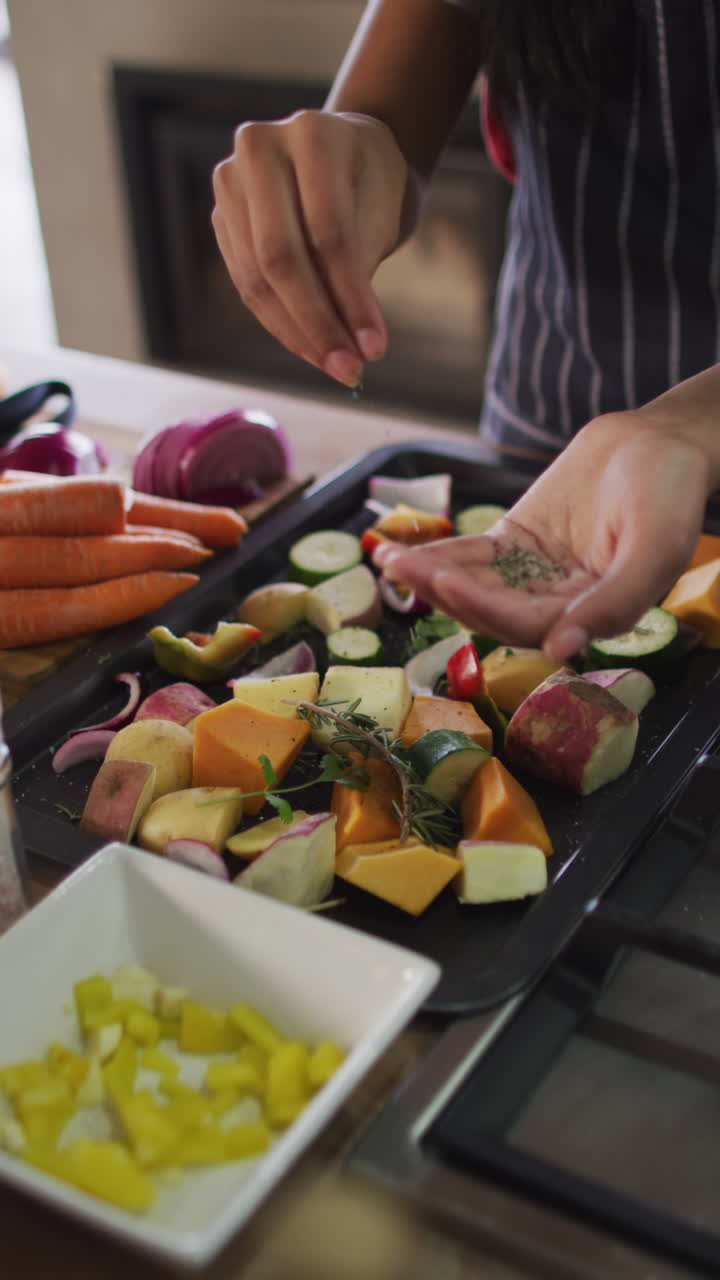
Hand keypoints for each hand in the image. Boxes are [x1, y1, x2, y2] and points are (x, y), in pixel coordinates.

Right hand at [211, 110, 409, 387]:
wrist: (346, 154)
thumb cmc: (370, 184)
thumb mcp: (380, 215)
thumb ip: (359, 270)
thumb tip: (352, 347)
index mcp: (311, 133)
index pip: (328, 233)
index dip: (351, 298)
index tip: (375, 348)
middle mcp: (259, 148)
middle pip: (281, 258)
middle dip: (318, 324)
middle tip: (350, 370)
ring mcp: (231, 180)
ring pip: (256, 277)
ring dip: (296, 333)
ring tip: (334, 366)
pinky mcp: (221, 214)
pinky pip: (246, 283)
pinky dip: (279, 322)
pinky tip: (310, 347)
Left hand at [373, 411, 712, 660]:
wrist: (660, 442)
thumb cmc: (670, 495)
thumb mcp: (654, 549)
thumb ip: (615, 603)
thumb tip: (561, 650)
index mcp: (592, 617)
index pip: (528, 626)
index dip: (486, 609)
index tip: (449, 583)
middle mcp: (557, 605)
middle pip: (490, 611)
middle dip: (445, 593)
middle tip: (405, 569)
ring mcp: (531, 575)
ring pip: (474, 586)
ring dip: (430, 576)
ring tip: (389, 558)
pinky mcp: (513, 544)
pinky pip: (471, 556)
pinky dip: (437, 553)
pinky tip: (400, 550)